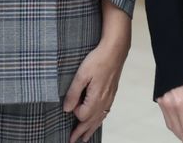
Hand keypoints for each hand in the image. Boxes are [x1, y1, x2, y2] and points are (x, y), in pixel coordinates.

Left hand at [65, 0, 131, 142]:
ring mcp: (110, 96)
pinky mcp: (112, 91)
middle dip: (82, 132)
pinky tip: (98, 119)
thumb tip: (67, 109)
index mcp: (97, 97)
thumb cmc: (98, 59)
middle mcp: (105, 100)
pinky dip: (100, 119)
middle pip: (92, 121)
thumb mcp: (81, 74)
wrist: (116, 48)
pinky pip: (106, 111)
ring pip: (100, 118)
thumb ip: (73, 93)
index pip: (83, 115)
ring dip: (91, 128)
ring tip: (85, 137)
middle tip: (72, 141)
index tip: (70, 105)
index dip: (74, 112)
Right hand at [156, 80, 182, 142]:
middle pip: (177, 129)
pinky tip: (179, 126)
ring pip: (170, 125)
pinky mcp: (159, 98)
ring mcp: (162, 102)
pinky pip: (166, 117)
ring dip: (179, 134)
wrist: (172, 53)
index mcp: (179, 102)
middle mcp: (168, 104)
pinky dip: (173, 125)